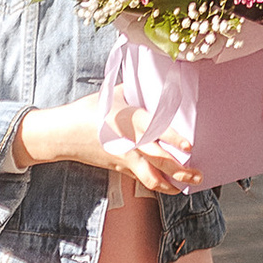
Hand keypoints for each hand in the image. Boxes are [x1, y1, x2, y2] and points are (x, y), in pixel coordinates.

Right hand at [19, 94, 193, 193]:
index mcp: (129, 121)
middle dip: (180, 169)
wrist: (64, 133)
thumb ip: (138, 88)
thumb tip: (159, 76)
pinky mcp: (119, 168)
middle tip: (198, 173)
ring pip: (150, 177)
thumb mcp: (115, 93)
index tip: (189, 146)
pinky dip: (158, 184)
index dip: (173, 139)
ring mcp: (124, 159)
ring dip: (171, 184)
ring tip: (189, 184)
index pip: (155, 131)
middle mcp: (129, 143)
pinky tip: (171, 186)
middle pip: (158, 161)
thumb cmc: (90, 110)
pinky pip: (141, 179)